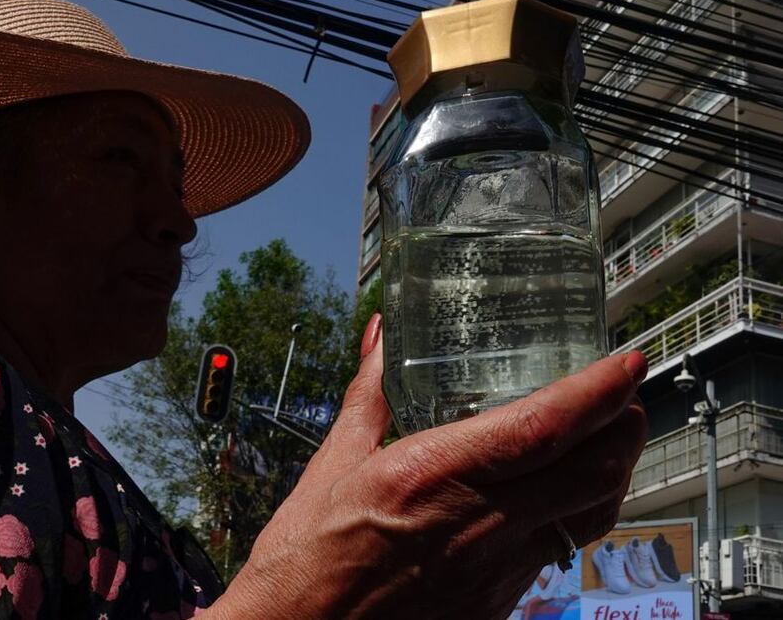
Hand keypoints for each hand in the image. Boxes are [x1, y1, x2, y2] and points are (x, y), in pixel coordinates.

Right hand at [210, 314, 647, 619]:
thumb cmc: (305, 560)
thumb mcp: (332, 464)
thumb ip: (370, 395)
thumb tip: (382, 337)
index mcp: (430, 476)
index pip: (542, 429)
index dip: (597, 393)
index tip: (625, 362)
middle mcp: (475, 524)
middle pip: (591, 473)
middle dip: (625, 427)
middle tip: (625, 394)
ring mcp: (493, 571)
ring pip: (588, 516)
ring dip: (610, 470)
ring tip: (606, 437)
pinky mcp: (495, 603)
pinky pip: (556, 551)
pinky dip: (573, 512)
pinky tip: (553, 495)